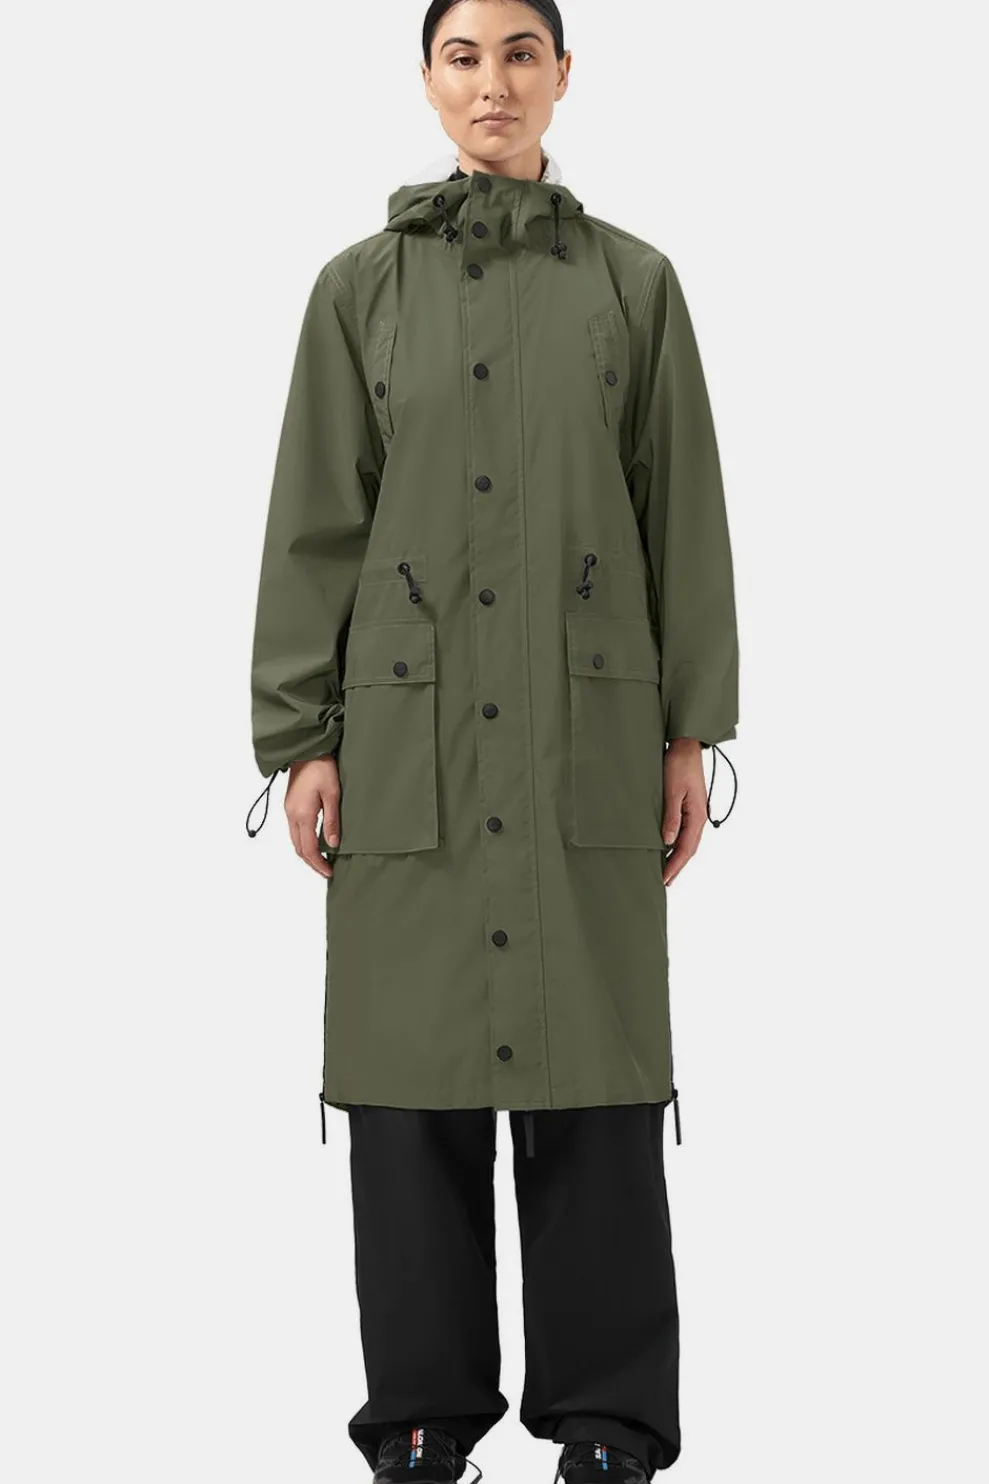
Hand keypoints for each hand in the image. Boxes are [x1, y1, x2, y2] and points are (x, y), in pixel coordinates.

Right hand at [284, 756, 339, 878]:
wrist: (307, 750)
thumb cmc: (321, 767)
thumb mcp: (332, 794)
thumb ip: (331, 821)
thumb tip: (332, 845)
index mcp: (302, 815)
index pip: (308, 849)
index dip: (318, 864)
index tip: (329, 872)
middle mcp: (292, 815)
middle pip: (298, 848)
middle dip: (311, 862)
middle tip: (326, 871)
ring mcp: (289, 810)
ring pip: (295, 840)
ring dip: (307, 853)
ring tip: (322, 860)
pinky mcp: (290, 805)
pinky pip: (294, 830)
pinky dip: (303, 841)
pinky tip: (314, 842)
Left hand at [661, 738, 706, 885]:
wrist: (686, 746)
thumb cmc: (679, 765)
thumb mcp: (673, 791)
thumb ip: (671, 817)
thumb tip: (668, 841)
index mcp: (697, 815)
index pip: (686, 848)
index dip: (675, 865)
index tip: (664, 878)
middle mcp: (699, 817)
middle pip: (689, 849)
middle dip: (677, 866)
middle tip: (665, 882)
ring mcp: (696, 812)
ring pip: (688, 841)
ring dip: (678, 856)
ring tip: (667, 871)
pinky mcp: (690, 807)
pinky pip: (686, 831)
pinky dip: (678, 843)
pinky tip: (669, 847)